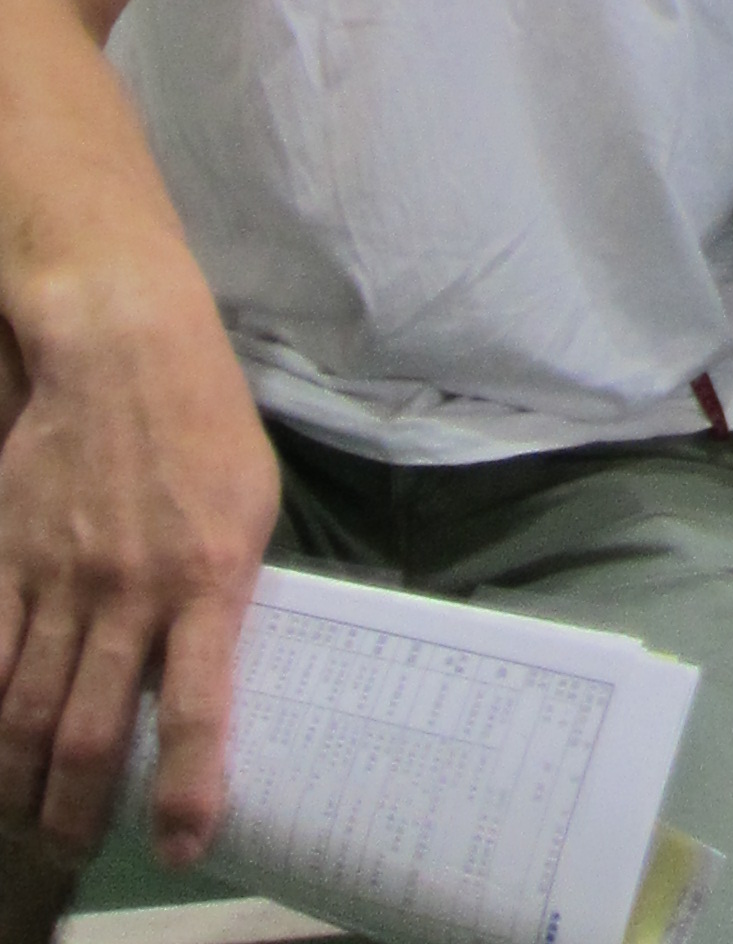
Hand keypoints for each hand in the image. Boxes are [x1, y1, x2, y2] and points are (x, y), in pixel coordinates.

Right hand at [0, 274, 280, 869]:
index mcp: (208, 577)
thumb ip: (224, 594)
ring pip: (28, 713)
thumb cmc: (203, 423)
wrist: (123, 348)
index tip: (182, 842)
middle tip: (77, 844)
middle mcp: (130, 590)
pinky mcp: (7, 558)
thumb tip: (203, 675)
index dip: (185, 789)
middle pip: (90, 735)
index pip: (195, 709)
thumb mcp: (248, 506)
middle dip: (80, 811)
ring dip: (24, 783)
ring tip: (31, 815)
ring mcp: (60, 578)